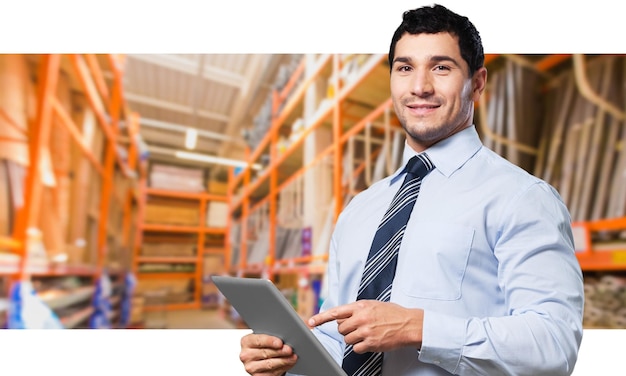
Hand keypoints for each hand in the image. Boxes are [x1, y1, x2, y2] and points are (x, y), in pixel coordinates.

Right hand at [239, 333, 297, 375]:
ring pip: (269, 364)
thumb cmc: (268, 343)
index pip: (258, 340)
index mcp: (246, 341)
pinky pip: (272, 373)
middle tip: (290, 349)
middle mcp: (245, 355)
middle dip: (280, 351)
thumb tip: (299, 324)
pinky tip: (290, 362)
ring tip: (293, 356)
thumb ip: (277, 328)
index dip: (270, 341)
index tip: (280, 342)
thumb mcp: (268, 335)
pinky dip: (283, 368)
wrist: (263, 358)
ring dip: (284, 360)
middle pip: (265, 353)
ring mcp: (251, 367)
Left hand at [308, 300, 423, 353]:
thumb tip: (343, 316)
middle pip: (340, 328)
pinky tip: (370, 341)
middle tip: (358, 328)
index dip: (321, 318)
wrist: (409, 324)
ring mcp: (365, 331)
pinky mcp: (371, 343)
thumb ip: (357, 309)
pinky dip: (360, 347)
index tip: (311, 322)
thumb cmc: (393, 313)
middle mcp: (361, 318)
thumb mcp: (373, 304)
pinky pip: (356, 348)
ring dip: (353, 339)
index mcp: (360, 306)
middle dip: (346, 330)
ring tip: (366, 334)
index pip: (335, 312)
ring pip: (347, 339)